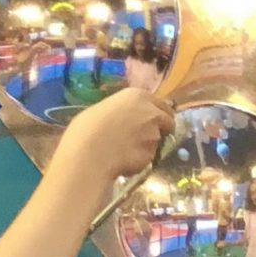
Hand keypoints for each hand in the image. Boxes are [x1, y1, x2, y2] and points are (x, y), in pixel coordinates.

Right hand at [47, 89, 174, 204]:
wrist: (89, 152)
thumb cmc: (87, 127)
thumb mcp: (104, 108)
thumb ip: (122, 111)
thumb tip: (123, 118)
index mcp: (138, 96)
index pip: (161, 103)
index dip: (157, 113)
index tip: (153, 120)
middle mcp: (152, 113)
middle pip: (168, 121)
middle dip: (163, 128)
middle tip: (148, 136)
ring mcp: (154, 135)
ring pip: (158, 141)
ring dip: (148, 145)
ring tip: (128, 150)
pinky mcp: (152, 155)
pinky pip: (148, 158)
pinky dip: (140, 160)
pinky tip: (124, 160)